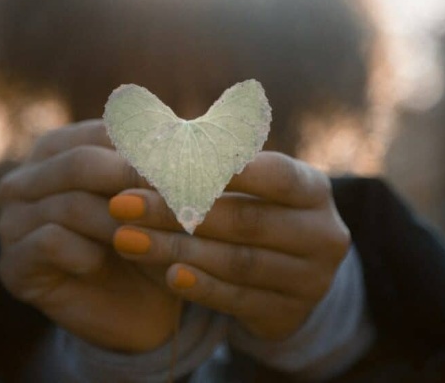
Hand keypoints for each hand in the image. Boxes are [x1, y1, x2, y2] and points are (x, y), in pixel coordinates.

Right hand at [0, 120, 180, 352]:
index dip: (145, 150)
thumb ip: (158, 160)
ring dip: (118, 223)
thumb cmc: (149, 238)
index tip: (187, 168)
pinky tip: (102, 262)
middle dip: (132, 181)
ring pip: (69, 205)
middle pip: (80, 163)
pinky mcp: (13, 264)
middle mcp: (27, 178)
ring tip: (148, 238)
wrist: (138, 308)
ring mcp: (13, 220)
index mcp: (58, 147)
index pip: (99, 133)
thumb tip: (177, 130)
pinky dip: (86, 251)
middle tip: (174, 199)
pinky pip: (50, 242)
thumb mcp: (159, 195)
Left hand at [109, 152, 349, 340]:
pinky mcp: (290, 312)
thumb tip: (153, 133)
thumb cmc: (256, 210)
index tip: (164, 162)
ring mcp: (311, 278)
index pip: (273, 174)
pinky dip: (201, 287)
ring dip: (175, 249)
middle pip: (245, 221)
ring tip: (126, 239)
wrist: (289, 277)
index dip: (222, 169)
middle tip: (123, 203)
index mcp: (314, 189)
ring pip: (238, 263)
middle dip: (177, 211)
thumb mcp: (248, 184)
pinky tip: (167, 274)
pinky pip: (238, 300)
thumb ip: (211, 160)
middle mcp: (322, 232)